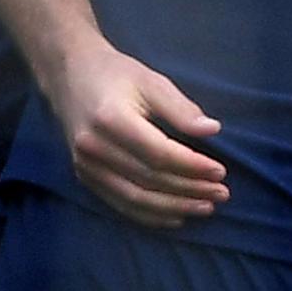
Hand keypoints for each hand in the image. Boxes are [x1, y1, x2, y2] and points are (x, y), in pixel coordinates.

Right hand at [44, 35, 229, 228]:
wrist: (69, 76)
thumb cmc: (117, 75)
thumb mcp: (151, 81)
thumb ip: (181, 109)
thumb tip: (213, 130)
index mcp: (111, 119)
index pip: (159, 154)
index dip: (192, 167)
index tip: (220, 172)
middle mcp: (94, 148)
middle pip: (149, 179)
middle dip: (189, 190)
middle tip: (222, 194)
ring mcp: (85, 166)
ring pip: (135, 198)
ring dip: (174, 207)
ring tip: (206, 207)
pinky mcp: (84, 177)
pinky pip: (119, 203)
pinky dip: (149, 214)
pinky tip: (176, 215)